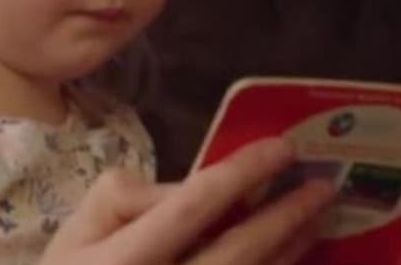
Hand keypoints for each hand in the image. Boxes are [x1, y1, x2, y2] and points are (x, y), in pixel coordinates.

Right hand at [42, 138, 334, 264]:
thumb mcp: (76, 230)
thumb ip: (125, 197)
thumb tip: (188, 188)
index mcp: (124, 260)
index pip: (191, 209)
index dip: (240, 175)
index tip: (281, 148)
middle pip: (238, 251)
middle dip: (285, 216)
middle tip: (324, 186)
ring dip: (292, 248)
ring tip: (320, 217)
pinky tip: (295, 254)